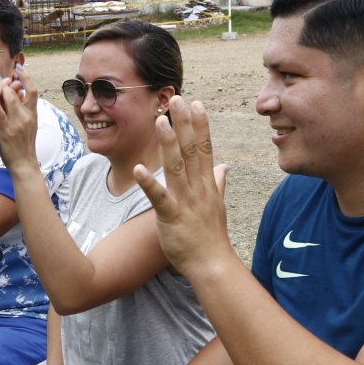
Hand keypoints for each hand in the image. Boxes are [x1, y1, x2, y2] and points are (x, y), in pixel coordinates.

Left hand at [0, 68, 39, 171]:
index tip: (19, 68)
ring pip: (10, 99)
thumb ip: (26, 111)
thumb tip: (22, 96)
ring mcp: (17, 122)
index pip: (32, 90)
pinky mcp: (7, 129)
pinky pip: (0, 112)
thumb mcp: (30, 126)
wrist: (24, 163)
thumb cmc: (25, 145)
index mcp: (33, 114)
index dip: (27, 77)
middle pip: (18, 91)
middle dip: (5, 81)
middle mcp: (27, 116)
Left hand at [131, 96, 232, 277]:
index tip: (196, 104)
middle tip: (177, 99)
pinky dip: (149, 183)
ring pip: (176, 168)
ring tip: (160, 121)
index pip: (205, 149)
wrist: (213, 265)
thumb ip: (219, 183)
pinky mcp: (171, 217)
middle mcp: (198, 189)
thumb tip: (224, 166)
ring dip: (169, 144)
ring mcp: (186, 202)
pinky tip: (139, 168)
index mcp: (207, 185)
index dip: (200, 125)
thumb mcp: (218, 205)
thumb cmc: (211, 237)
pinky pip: (159, 198)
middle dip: (184, 124)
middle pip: (192, 151)